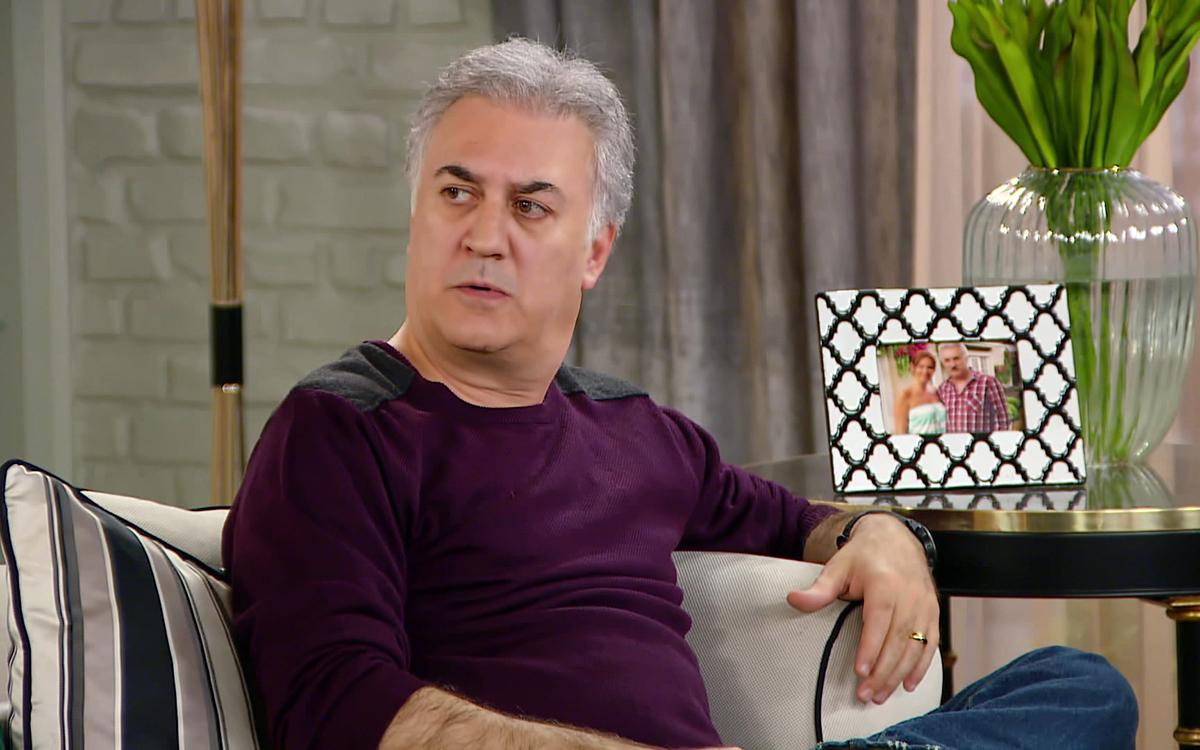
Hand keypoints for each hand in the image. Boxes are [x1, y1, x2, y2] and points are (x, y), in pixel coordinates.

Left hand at [785, 514, 938, 704]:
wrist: (895, 537)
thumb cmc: (864, 555)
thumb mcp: (838, 567)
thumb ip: (819, 589)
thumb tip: (793, 599)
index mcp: (884, 584)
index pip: (879, 621)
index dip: (871, 648)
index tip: (860, 672)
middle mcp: (909, 596)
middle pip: (898, 640)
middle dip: (882, 671)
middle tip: (866, 695)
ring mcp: (924, 605)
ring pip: (915, 647)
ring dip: (899, 675)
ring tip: (880, 695)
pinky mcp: (932, 612)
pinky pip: (930, 644)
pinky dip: (921, 666)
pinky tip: (908, 684)